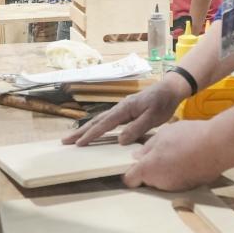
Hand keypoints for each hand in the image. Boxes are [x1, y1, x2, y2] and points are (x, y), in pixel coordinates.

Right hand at [62, 75, 189, 146]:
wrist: (169, 89)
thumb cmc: (162, 103)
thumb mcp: (153, 117)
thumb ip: (137, 128)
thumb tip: (120, 140)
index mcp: (123, 109)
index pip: (104, 124)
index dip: (91, 135)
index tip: (79, 143)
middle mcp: (118, 108)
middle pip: (95, 121)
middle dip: (80, 132)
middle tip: (65, 141)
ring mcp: (120, 109)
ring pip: (98, 120)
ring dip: (85, 129)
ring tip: (73, 138)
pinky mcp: (124, 111)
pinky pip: (105, 120)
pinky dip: (95, 126)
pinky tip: (92, 131)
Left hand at [123, 121, 223, 189]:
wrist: (219, 145)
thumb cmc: (188, 137)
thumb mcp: (162, 135)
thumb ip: (147, 147)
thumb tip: (137, 156)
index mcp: (148, 169)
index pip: (129, 180)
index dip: (128, 173)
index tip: (132, 165)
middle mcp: (160, 182)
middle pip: (147, 180)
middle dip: (148, 170)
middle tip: (156, 153)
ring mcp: (176, 187)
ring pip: (163, 181)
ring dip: (164, 171)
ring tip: (173, 153)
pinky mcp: (190, 187)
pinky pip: (177, 181)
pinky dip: (178, 173)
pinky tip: (185, 159)